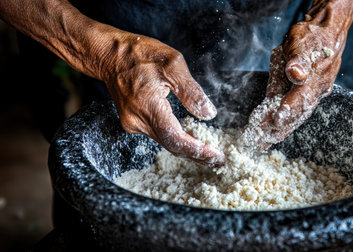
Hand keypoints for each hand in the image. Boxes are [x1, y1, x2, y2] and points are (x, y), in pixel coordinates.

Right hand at [101, 33, 224, 165]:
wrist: (108, 55)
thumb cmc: (139, 54)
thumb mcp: (173, 64)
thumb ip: (191, 91)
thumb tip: (209, 114)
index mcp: (148, 106)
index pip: (175, 138)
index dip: (198, 150)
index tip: (216, 156)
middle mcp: (137, 121)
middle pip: (171, 146)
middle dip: (196, 155)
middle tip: (218, 160)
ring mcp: (133, 124)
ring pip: (165, 142)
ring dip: (187, 148)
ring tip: (209, 153)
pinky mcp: (133, 122)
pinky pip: (158, 135)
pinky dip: (175, 139)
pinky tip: (190, 139)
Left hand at [243, 13, 345, 151]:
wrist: (326, 34)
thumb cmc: (310, 37)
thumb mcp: (302, 41)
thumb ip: (299, 59)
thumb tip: (296, 74)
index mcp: (313, 77)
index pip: (300, 97)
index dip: (288, 109)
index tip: (275, 120)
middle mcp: (315, 91)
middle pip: (297, 114)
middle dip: (277, 129)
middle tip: (258, 142)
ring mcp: (312, 96)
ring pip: (295, 118)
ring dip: (278, 132)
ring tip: (260, 145)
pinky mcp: (305, 98)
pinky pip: (294, 115)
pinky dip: (282, 127)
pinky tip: (270, 137)